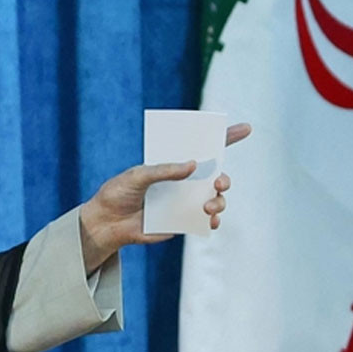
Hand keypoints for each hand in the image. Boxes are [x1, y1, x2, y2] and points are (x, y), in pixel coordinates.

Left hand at [78, 123, 250, 272]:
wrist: (107, 223)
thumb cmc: (118, 193)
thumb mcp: (136, 176)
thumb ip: (163, 171)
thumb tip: (194, 166)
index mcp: (174, 164)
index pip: (203, 148)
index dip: (225, 137)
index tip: (245, 128)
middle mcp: (184, 182)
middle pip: (216, 175)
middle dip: (223, 178)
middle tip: (218, 182)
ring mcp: (184, 202)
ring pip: (215, 199)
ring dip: (219, 202)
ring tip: (207, 207)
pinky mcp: (181, 222)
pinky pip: (204, 222)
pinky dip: (212, 221)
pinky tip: (209, 221)